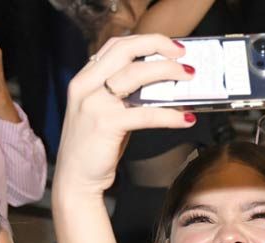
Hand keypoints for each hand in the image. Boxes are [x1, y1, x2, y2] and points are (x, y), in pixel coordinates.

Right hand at [53, 34, 194, 198]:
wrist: (76, 179)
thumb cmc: (96, 147)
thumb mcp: (105, 112)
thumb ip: (124, 96)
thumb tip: (162, 85)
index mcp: (84, 79)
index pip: (116, 46)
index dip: (145, 40)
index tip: (170, 46)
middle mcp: (86, 86)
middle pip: (126, 51)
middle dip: (158, 46)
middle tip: (183, 56)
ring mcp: (94, 104)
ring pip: (137, 75)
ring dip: (168, 73)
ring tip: (189, 79)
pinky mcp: (106, 124)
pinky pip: (146, 113)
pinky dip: (170, 115)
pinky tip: (186, 118)